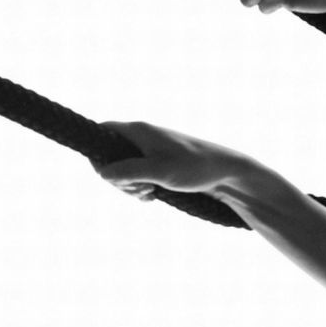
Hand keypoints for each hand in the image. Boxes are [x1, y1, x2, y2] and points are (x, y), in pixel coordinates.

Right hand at [93, 121, 266, 199]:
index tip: (111, 175)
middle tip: (141, 189)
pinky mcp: (159, 163)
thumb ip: (129, 172)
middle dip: (119, 178)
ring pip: (124, 169)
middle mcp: (142, 136)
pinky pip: (139, 176)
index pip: (101, 131)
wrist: (227, 172)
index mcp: (138, 130)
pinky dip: (142, 188)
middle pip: (110, 156)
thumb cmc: (195, 168)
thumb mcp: (159, 172)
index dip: (98, 154)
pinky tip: (154, 196)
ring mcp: (150, 150)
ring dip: (132, 186)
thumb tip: (102, 173)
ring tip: (151, 193)